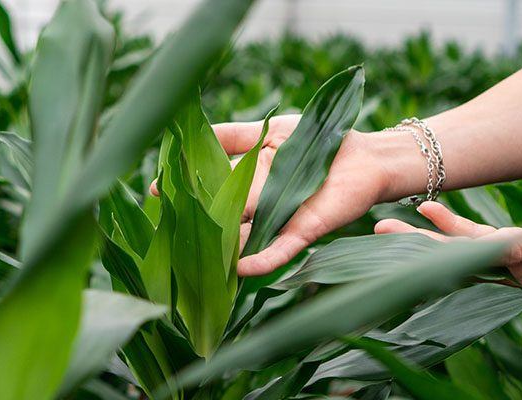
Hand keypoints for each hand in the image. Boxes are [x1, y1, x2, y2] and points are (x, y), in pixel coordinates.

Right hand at [152, 115, 397, 275]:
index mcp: (245, 181)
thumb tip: (189, 134)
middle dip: (198, 224)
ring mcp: (278, 221)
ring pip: (245, 237)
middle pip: (222, 216)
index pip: (208, 188)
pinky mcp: (303, 231)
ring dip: (223, 249)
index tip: (155, 191)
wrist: (366, 154)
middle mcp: (256, 206)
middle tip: (168, 229)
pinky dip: (262, 260)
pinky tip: (241, 269)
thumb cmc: (318, 139)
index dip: (183, 190)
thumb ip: (231, 135)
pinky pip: (280, 249)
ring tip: (197, 258)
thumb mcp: (268, 131)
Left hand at [374, 184, 521, 284]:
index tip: (398, 231)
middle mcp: (509, 268)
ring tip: (388, 223)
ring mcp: (509, 259)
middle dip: (412, 244)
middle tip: (378, 230)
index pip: (459, 260)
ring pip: (455, 249)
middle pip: (449, 258)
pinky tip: (428, 208)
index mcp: (515, 265)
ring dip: (424, 234)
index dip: (427, 246)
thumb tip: (502, 258)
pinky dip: (451, 226)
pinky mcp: (513, 246)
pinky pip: (474, 240)